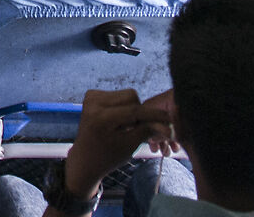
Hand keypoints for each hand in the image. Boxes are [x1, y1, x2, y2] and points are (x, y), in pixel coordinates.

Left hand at [58, 88, 176, 203]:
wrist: (85, 159)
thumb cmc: (108, 156)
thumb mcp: (130, 146)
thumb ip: (147, 131)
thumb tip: (167, 125)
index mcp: (101, 118)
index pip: (134, 110)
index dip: (153, 114)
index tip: (168, 119)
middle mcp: (93, 102)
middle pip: (131, 96)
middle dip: (140, 112)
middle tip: (137, 128)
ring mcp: (91, 97)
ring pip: (126, 95)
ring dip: (132, 109)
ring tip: (126, 126)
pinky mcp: (91, 95)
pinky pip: (117, 95)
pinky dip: (123, 107)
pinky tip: (118, 121)